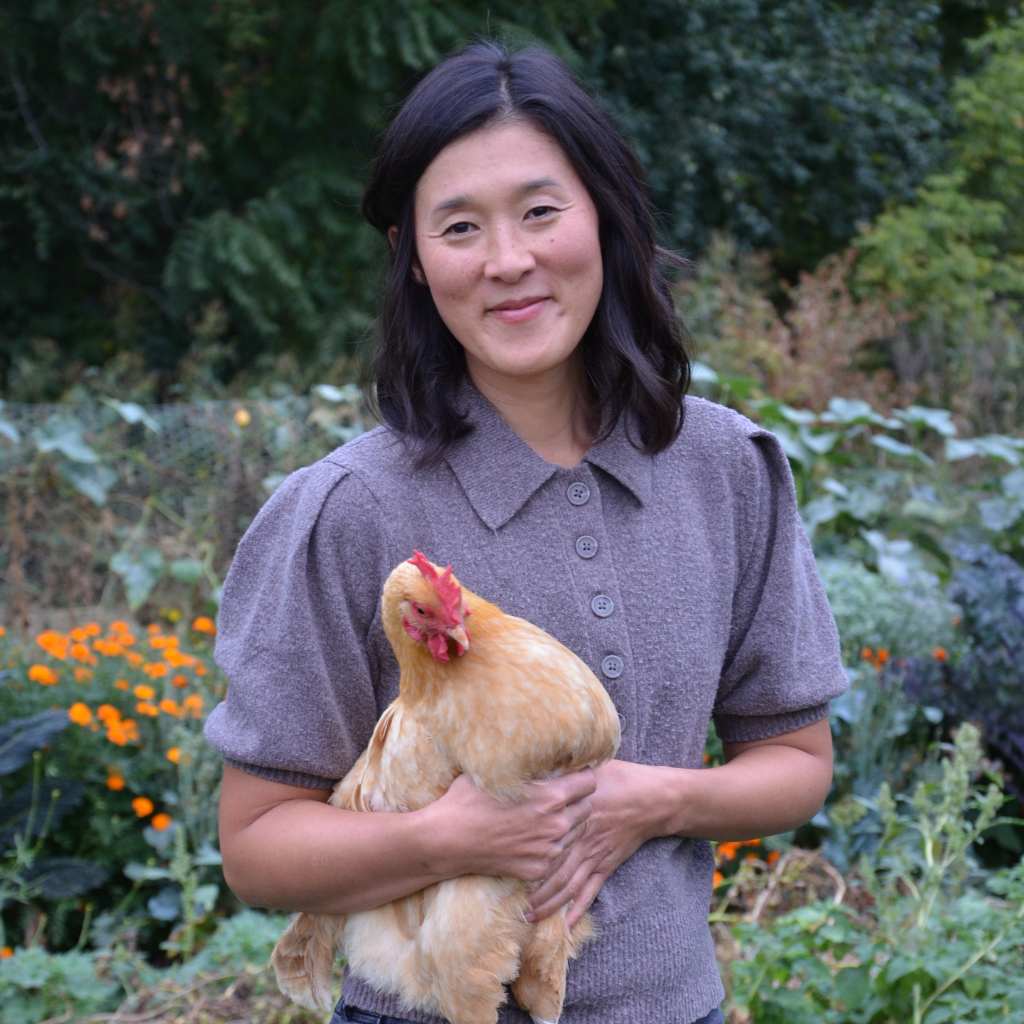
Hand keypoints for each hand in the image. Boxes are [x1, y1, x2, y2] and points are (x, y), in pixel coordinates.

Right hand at [421, 769, 596, 884]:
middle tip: (558, 797)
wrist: (447, 840)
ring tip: (542, 818)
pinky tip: (529, 839)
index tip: (573, 775)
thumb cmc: (468, 799)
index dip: (582, 776)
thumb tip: (543, 748)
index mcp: (551, 797)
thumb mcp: (499, 771)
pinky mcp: (538, 869)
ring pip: (574, 833)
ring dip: (565, 824)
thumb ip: (528, 765)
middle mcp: (556, 825)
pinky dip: (548, 847)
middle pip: (587, 808)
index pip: (590, 782)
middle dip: (576, 801)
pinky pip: (555, 854)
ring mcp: (548, 850)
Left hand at [525, 759, 661, 927]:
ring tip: (530, 917)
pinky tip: (567, 923)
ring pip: (568, 885)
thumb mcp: (586, 771)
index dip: (525, 855)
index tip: (505, 865)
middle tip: (511, 903)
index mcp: (573, 815)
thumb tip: (534, 771)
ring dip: (549, 904)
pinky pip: (591, 890)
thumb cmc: (618, 778)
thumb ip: (561, 775)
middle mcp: (581, 839)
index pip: (544, 840)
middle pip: (552, 870)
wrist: (652, 798)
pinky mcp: (607, 865)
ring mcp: (595, 855)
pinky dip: (578, 908)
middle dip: (532, 889)